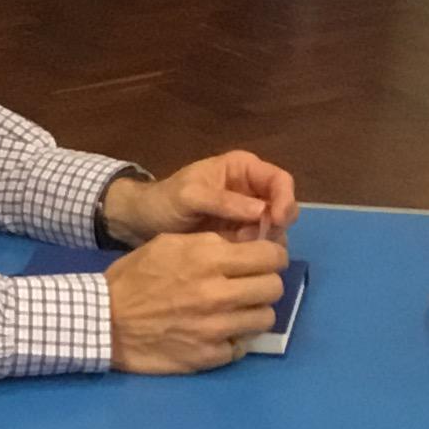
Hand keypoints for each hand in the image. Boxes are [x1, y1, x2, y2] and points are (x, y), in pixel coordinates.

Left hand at [103, 151, 299, 247]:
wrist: (143, 222)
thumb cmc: (164, 200)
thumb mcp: (189, 196)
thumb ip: (223, 201)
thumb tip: (262, 211)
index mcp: (243, 169)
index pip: (280, 181)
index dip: (284, 200)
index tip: (275, 221)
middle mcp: (251, 190)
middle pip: (283, 207)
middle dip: (274, 226)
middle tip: (253, 241)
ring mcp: (247, 216)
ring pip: (274, 230)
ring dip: (264, 243)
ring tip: (237, 248)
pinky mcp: (240, 237)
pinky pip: (258, 246)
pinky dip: (252, 254)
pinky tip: (236, 259)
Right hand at [105, 232, 288, 373]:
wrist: (104, 323)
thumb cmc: (134, 278)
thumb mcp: (169, 245)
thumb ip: (210, 244)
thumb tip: (246, 245)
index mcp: (208, 260)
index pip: (271, 256)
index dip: (272, 256)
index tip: (263, 261)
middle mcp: (218, 294)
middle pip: (274, 287)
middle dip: (265, 283)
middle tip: (249, 286)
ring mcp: (216, 328)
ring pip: (265, 318)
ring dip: (253, 312)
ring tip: (235, 310)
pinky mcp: (209, 356)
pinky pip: (243, 346)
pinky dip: (234, 339)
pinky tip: (217, 332)